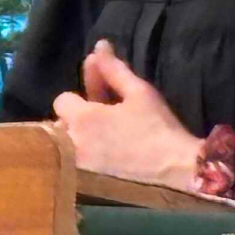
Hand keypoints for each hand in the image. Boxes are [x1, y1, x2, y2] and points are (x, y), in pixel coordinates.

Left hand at [52, 41, 202, 187]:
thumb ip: (114, 69)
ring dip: (74, 144)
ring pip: (62, 150)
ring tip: (102, 147)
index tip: (99, 107)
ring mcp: (75, 170)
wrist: (177, 173)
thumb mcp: (139, 93)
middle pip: (58, 126)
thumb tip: (99, 45)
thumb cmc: (158, 130)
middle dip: (74, 123)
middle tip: (102, 128)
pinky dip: (78, 165)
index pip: (62, 100)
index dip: (80, 100)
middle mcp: (71, 144)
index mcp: (82, 118)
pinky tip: (100, 164)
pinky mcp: (82, 189)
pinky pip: (69, 171)